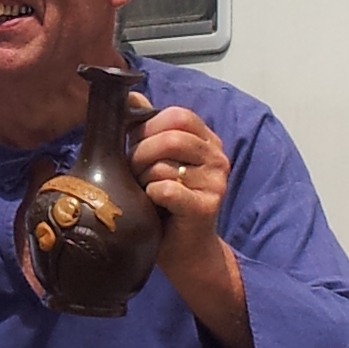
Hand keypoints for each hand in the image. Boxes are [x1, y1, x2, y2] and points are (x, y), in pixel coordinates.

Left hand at [129, 96, 229, 248]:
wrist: (183, 251)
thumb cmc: (165, 204)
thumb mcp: (154, 161)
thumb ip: (146, 128)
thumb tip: (130, 96)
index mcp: (207, 141)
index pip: (178, 115)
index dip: (148, 126)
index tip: (134, 144)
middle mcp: (217, 158)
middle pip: (171, 137)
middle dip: (140, 152)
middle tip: (132, 172)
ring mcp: (215, 182)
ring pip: (164, 164)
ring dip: (142, 177)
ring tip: (142, 190)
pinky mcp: (206, 206)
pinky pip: (165, 188)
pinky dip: (150, 195)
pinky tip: (153, 205)